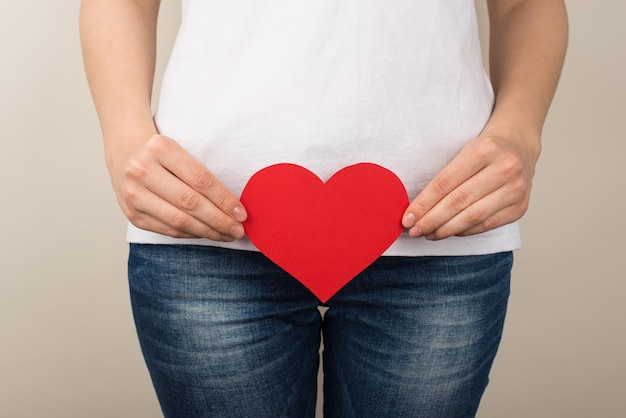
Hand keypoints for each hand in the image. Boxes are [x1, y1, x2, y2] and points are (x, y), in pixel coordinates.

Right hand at [110, 134, 246, 240]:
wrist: (125, 153)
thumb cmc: (162, 154)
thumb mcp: (179, 150)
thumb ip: (201, 175)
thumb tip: (233, 206)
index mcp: (160, 148)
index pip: (200, 179)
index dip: (224, 199)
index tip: (241, 213)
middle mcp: (142, 170)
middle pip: (190, 202)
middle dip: (219, 220)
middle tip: (238, 229)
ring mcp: (133, 194)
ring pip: (179, 220)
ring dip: (208, 231)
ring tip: (227, 234)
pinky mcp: (132, 215)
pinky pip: (168, 230)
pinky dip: (192, 234)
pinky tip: (206, 233)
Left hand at [402, 132, 538, 239]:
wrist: (519, 146)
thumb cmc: (484, 150)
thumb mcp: (464, 151)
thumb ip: (445, 178)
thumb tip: (416, 210)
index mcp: (483, 150)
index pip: (445, 183)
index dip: (423, 204)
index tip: (407, 218)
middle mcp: (504, 168)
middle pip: (458, 202)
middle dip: (431, 220)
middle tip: (414, 231)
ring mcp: (516, 189)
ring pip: (472, 217)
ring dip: (446, 229)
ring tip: (429, 234)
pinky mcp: (521, 207)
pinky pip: (486, 225)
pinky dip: (465, 231)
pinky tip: (450, 231)